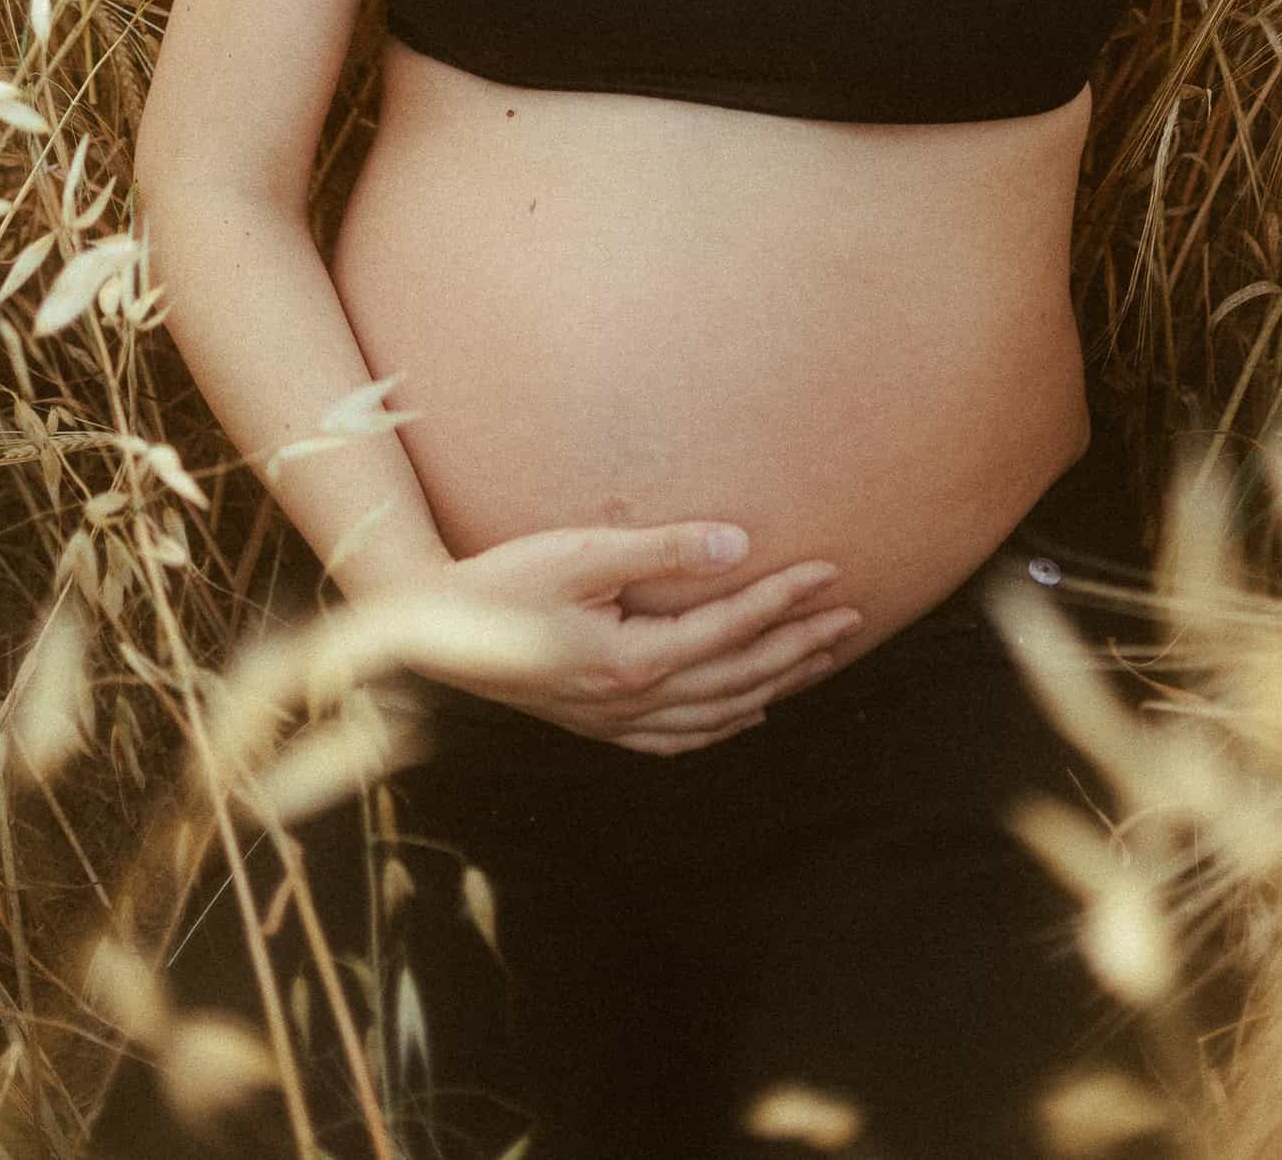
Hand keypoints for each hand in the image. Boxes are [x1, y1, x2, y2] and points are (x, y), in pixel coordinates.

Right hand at [381, 523, 861, 754]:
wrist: (428, 631)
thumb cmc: (499, 581)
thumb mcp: (579, 553)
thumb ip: (660, 551)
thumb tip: (736, 545)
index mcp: (632, 661)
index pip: (732, 628)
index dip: (786, 599)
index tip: (832, 572)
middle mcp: (632, 703)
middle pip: (740, 677)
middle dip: (802, 646)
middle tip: (853, 617)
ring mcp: (615, 722)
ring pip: (719, 712)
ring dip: (776, 684)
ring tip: (822, 657)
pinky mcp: (597, 725)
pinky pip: (680, 737)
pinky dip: (725, 725)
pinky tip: (750, 713)